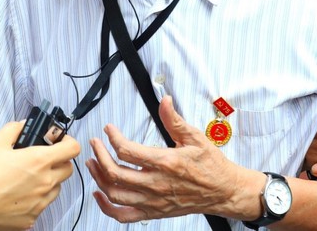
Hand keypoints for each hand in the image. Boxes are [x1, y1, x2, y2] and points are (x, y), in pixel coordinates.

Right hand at [0, 121, 80, 229]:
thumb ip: (14, 129)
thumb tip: (23, 125)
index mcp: (39, 160)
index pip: (73, 148)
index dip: (68, 142)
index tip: (60, 141)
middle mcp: (45, 182)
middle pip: (68, 169)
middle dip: (59, 161)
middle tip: (43, 159)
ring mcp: (40, 202)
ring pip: (57, 188)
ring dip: (49, 180)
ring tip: (28, 177)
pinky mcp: (32, 217)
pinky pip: (42, 204)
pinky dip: (36, 198)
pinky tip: (19, 193)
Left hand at [86, 96, 263, 222]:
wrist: (223, 191)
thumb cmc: (211, 166)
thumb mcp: (195, 137)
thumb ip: (174, 120)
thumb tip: (165, 102)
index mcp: (166, 163)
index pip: (127, 150)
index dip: (113, 137)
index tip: (109, 129)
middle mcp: (156, 184)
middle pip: (115, 172)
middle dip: (99, 155)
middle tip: (96, 143)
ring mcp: (153, 201)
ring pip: (115, 193)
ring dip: (99, 177)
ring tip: (93, 163)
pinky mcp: (154, 212)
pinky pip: (123, 215)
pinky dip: (106, 207)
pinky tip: (99, 194)